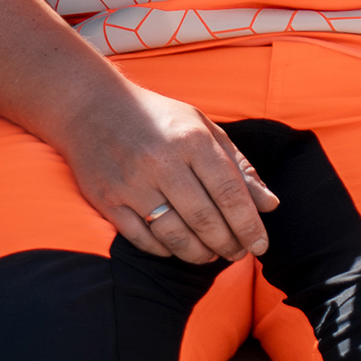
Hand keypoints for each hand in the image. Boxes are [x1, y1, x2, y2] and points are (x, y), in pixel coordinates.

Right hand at [62, 76, 273, 262]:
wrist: (90, 106)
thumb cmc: (157, 118)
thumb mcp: (203, 128)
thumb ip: (238, 166)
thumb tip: (269, 205)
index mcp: (191, 140)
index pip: (229, 192)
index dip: (249, 225)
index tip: (261, 245)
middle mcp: (162, 162)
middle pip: (204, 219)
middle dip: (228, 244)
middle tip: (238, 253)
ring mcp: (131, 183)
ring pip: (174, 235)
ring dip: (199, 253)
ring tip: (210, 254)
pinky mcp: (107, 200)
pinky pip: (142, 239)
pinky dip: (165, 250)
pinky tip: (177, 248)